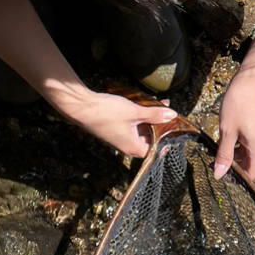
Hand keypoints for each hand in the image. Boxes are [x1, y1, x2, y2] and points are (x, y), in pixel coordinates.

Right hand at [58, 87, 175, 158]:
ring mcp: (117, 137)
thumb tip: (172, 115)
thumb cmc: (108, 113)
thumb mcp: (135, 112)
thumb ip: (154, 114)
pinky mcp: (111, 129)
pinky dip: (138, 117)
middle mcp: (125, 145)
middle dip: (158, 125)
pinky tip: (141, 104)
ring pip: (138, 130)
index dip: (164, 142)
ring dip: (148, 118)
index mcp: (132, 147)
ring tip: (158, 104)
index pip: (154, 150)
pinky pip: (129, 125)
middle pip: (147, 139)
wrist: (82, 107)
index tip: (173, 133)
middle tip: (167, 112)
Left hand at [214, 69, 254, 180]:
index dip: (238, 177)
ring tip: (217, 149)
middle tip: (215, 160)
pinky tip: (227, 138)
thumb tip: (219, 175)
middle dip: (234, 165)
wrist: (250, 81)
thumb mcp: (227, 131)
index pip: (252, 174)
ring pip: (250, 154)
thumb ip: (224, 155)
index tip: (221, 172)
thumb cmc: (237, 104)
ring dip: (235, 154)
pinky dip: (239, 145)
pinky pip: (251, 144)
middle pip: (251, 164)